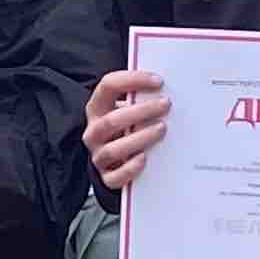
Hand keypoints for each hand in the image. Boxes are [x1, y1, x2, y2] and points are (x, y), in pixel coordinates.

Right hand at [83, 68, 169, 192]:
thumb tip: (163, 90)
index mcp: (97, 109)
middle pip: (111, 120)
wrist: (115, 160)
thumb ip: (138, 99)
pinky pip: (115, 176)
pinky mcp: (106, 177)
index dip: (133, 80)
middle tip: (165, 105)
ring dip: (140, 138)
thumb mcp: (125, 109)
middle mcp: (94, 132)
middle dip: (141, 111)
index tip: (158, 81)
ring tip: (161, 129)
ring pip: (113, 149)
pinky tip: (144, 158)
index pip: (108, 86)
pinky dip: (130, 168)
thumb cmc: (125, 129)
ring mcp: (99, 156)